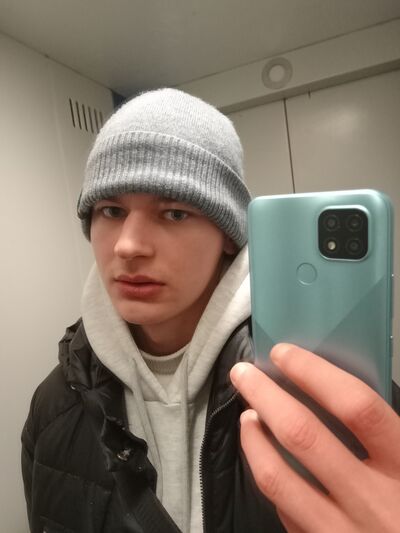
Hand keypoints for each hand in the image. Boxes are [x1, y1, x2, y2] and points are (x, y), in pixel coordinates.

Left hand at [230, 344, 399, 532]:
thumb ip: (384, 432)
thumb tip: (334, 390)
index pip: (356, 407)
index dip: (314, 373)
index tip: (284, 353)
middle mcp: (372, 502)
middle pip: (304, 435)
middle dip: (265, 396)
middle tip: (243, 373)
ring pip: (277, 479)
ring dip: (253, 439)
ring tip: (247, 414)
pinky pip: (284, 513)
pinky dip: (270, 479)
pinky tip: (266, 461)